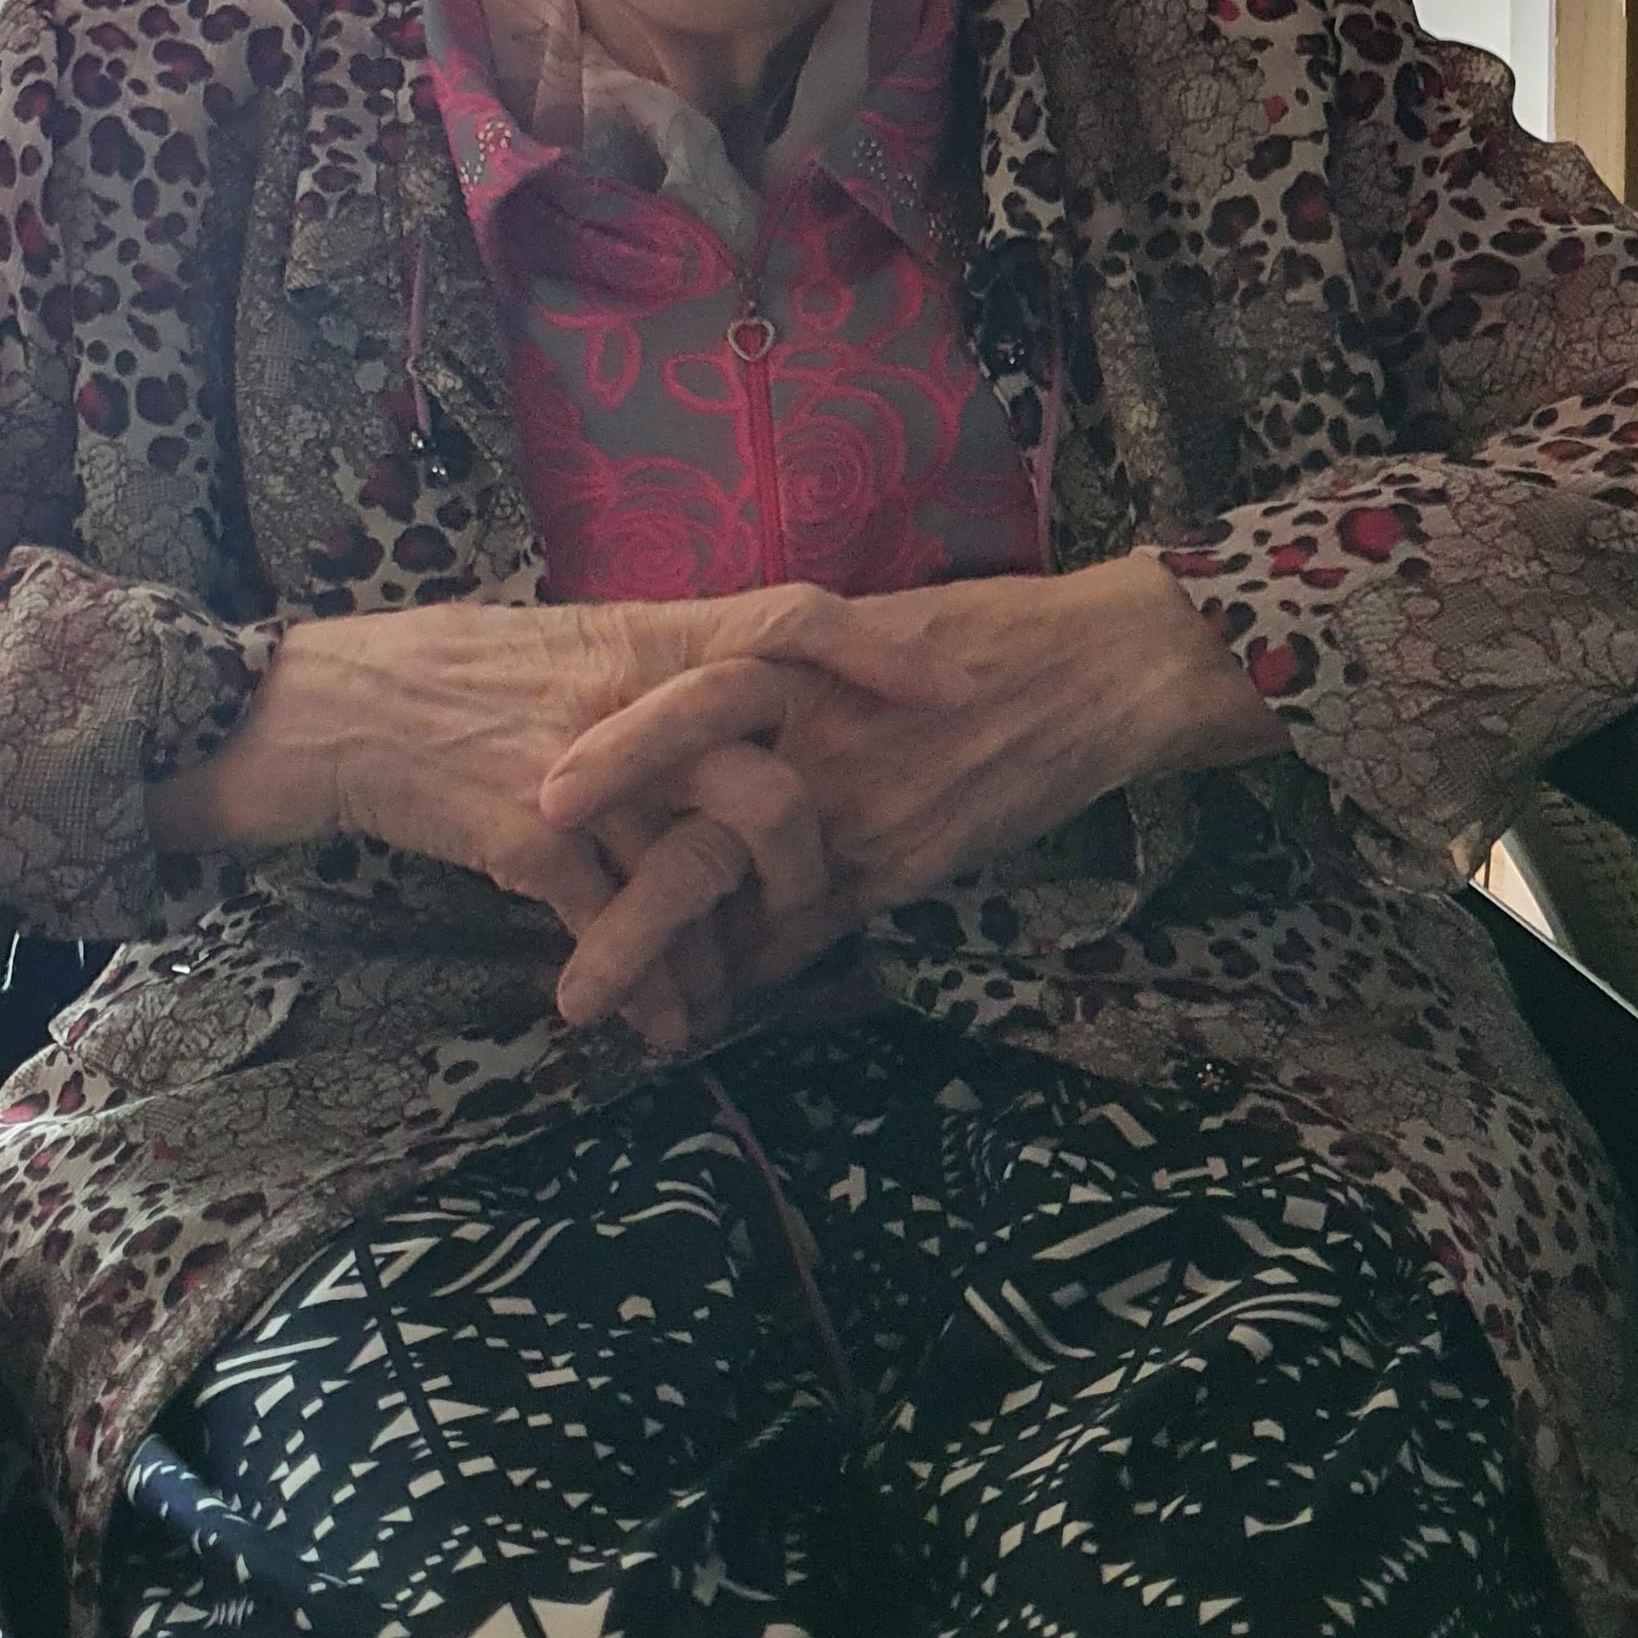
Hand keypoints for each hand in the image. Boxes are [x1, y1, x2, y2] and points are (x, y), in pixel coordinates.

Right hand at [149, 586, 964, 1048]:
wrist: (324, 711)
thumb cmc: (447, 677)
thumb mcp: (568, 648)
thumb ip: (658, 678)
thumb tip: (743, 718)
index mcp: (647, 633)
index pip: (792, 615)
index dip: (880, 651)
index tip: (951, 693)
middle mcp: (628, 691)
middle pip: (772, 775)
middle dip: (809, 865)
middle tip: (816, 916)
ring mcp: (583, 765)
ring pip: (703, 865)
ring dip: (730, 952)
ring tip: (729, 1002)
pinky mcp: (529, 834)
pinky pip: (620, 922)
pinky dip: (650, 985)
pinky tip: (657, 1026)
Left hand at [536, 556, 1289, 1010]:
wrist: (1099, 670)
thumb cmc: (979, 632)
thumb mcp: (863, 632)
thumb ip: (780, 674)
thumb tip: (696, 736)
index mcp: (794, 658)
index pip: (684, 703)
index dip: (612, 752)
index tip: (539, 801)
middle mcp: (816, 736)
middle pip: (693, 813)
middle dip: (618, 896)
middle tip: (549, 943)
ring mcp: (858, 808)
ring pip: (735, 884)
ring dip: (659, 949)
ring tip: (591, 1006)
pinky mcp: (900, 860)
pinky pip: (810, 929)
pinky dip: (756, 967)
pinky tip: (707, 1001)